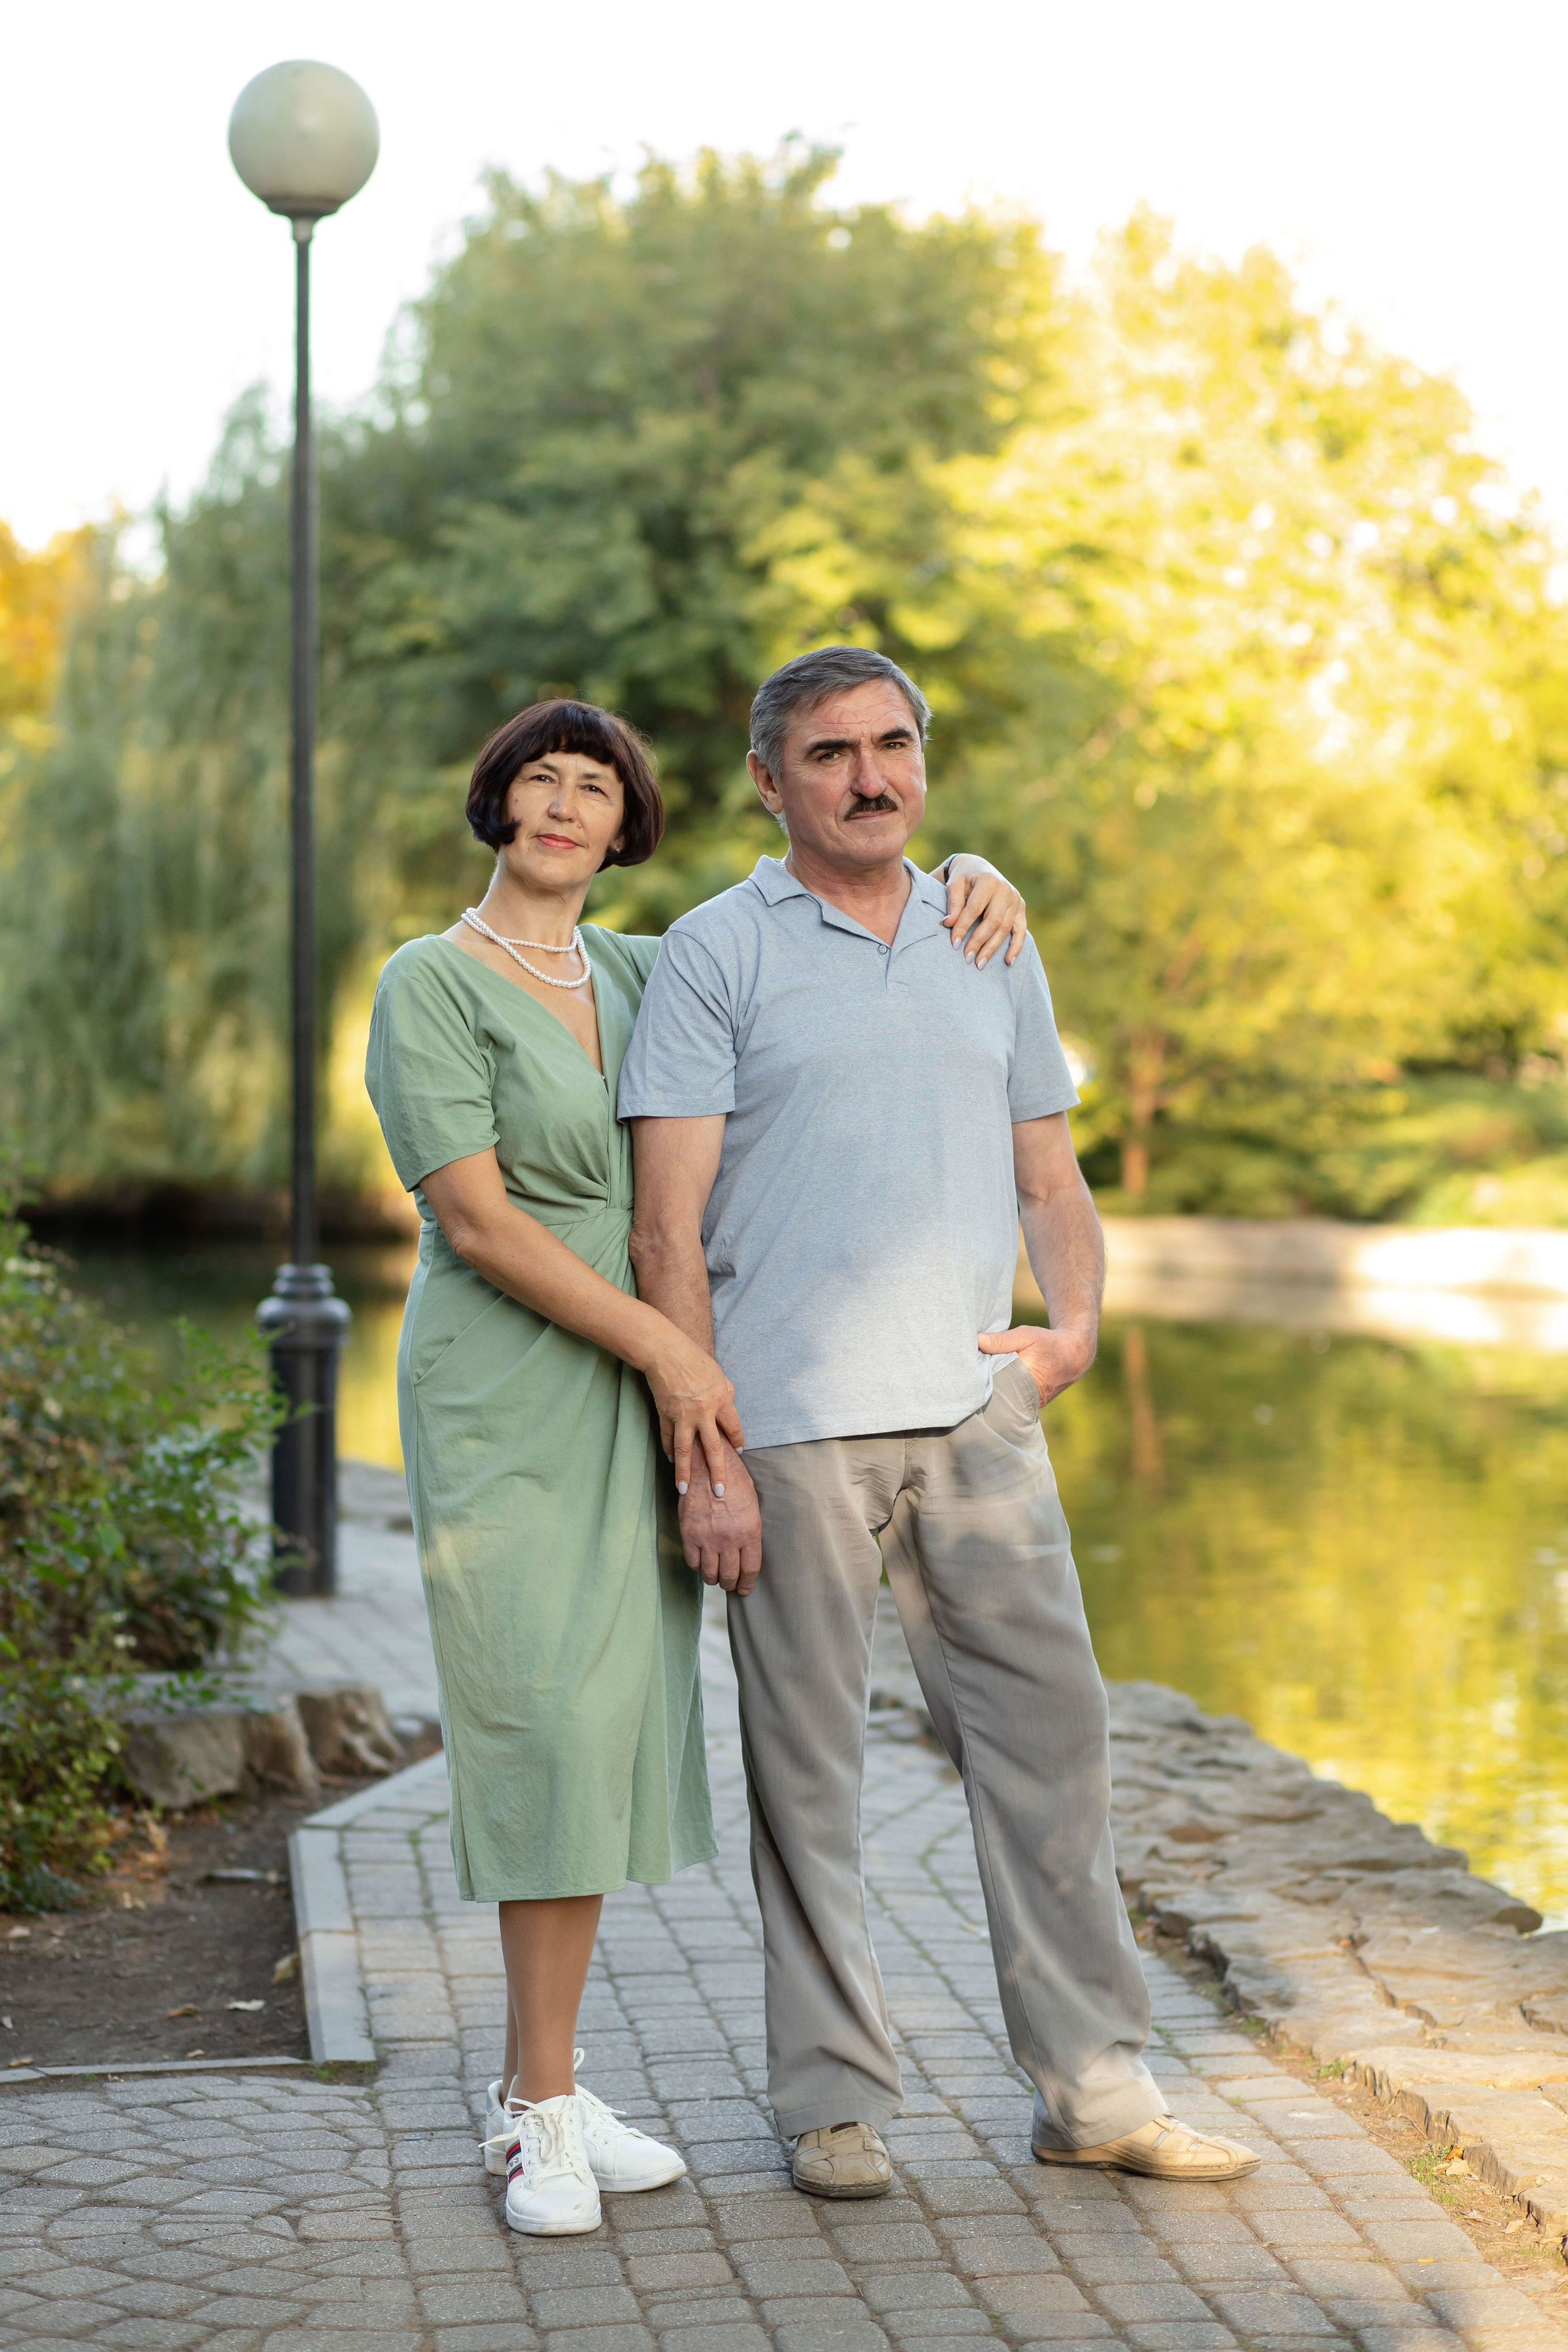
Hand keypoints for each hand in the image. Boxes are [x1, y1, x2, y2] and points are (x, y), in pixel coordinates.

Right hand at [642, 1328, 745, 1495]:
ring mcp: (683, 1417)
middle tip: (720, 1492)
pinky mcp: (665, 1415)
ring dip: (684, 1473)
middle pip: (713, 1449)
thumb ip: (725, 1394)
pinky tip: (671, 1460)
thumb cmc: (694, 1358)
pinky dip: (669, 1449)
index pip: (733, 1428)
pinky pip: (668, 1438)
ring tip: (683, 1490)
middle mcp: (704, 1413)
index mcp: (722, 1400)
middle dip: (717, 1472)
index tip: (738, 1452)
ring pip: (685, 1451)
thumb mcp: (719, 1374)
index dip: (737, 1441)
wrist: (666, 1352)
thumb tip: (727, 1409)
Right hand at [678, 1440, 761, 1595]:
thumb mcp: (752, 1505)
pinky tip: (701, 1562)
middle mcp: (729, 1538)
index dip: (747, 1584)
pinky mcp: (689, 1533)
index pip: (750, 1570)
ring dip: (713, 1579)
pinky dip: (697, 1566)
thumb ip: (750, 1532)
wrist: (708, 1463)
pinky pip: (692, 1561)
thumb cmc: (734, 1481)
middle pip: (730, 1575)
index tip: (744, 1589)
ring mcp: (707, 1537)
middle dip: (730, 1584)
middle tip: (729, 1584)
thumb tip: (746, 1554)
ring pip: (710, 1573)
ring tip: (715, 1577)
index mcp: (750, 1531)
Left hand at [942, 856, 1027, 967]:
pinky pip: (1021, 930)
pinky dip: (1016, 947)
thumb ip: (953, 903)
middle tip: (967, 959)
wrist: (978, 868)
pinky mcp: (1020, 908)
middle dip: (979, 942)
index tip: (954, 944)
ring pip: (1005, 929)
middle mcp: (1005, 890)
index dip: (964, 927)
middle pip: (993, 921)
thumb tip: (948, 923)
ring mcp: (1016, 900)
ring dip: (992, 948)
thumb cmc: (963, 878)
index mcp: (988, 881)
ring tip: (980, 964)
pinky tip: (1008, 961)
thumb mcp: (954, 884)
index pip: (975, 909)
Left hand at [979, 1321, 1095, 1407]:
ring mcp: (1031, 1405)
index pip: (994, 1389)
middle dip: (983, 1389)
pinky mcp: (1032, 1405)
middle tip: (968, 1379)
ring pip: (1005, 1401)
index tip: (967, 1375)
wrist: (1074, 1355)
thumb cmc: (1049, 1343)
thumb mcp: (1026, 1336)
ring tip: (978, 1382)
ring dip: (993, 1392)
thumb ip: (1001, 1340)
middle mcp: (1029, 1400)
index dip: (979, 1383)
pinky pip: (1013, 1402)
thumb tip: (976, 1340)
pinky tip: (993, 1384)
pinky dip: (1004, 1393)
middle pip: (998, 1398)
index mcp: (1026, 1384)